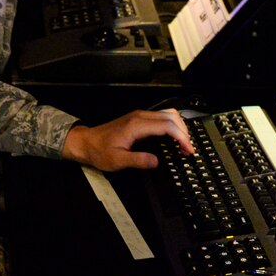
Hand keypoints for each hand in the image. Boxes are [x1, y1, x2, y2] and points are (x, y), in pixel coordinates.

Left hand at [62, 108, 192, 170]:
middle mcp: (140, 116)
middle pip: (171, 116)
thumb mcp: (118, 161)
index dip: (181, 137)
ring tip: (184, 145)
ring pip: (168, 114)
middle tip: (189, 150)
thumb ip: (138, 160)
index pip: (167, 126)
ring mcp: (140, 115)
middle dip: (184, 132)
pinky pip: (161, 117)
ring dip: (179, 127)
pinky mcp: (139, 118)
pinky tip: (173, 138)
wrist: (86, 142)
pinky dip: (172, 126)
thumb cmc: (99, 151)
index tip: (188, 150)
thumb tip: (157, 162)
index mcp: (137, 125)